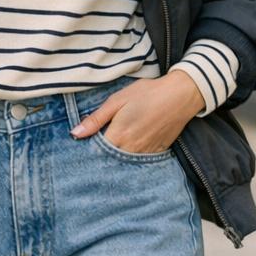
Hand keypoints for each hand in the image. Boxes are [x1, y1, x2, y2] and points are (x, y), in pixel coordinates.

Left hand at [69, 73, 205, 152]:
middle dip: (103, 155)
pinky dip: (134, 156)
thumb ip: (96, 119)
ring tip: (119, 143)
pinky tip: (133, 144)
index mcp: (118, 136)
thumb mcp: (117, 101)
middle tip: (102, 143)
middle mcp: (131, 149)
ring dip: (118, 157)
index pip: (96, 152)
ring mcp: (146, 153)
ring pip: (125, 162)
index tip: (86, 144)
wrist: (181, 95)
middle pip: (110, 160)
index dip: (90, 149)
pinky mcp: (158, 152)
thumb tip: (75, 134)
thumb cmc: (147, 93)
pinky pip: (140, 160)